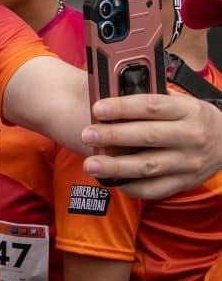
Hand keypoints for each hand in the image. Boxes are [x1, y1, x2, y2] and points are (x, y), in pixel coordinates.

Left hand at [81, 93, 221, 199]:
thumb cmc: (192, 118)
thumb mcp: (180, 101)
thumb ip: (152, 99)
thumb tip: (112, 91)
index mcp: (187, 110)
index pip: (151, 106)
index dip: (122, 107)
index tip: (97, 108)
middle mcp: (190, 136)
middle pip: (147, 136)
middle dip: (113, 136)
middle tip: (87, 135)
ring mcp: (188, 162)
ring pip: (148, 166)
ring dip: (116, 166)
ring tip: (90, 165)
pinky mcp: (184, 183)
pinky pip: (154, 189)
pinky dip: (132, 186)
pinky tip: (112, 181)